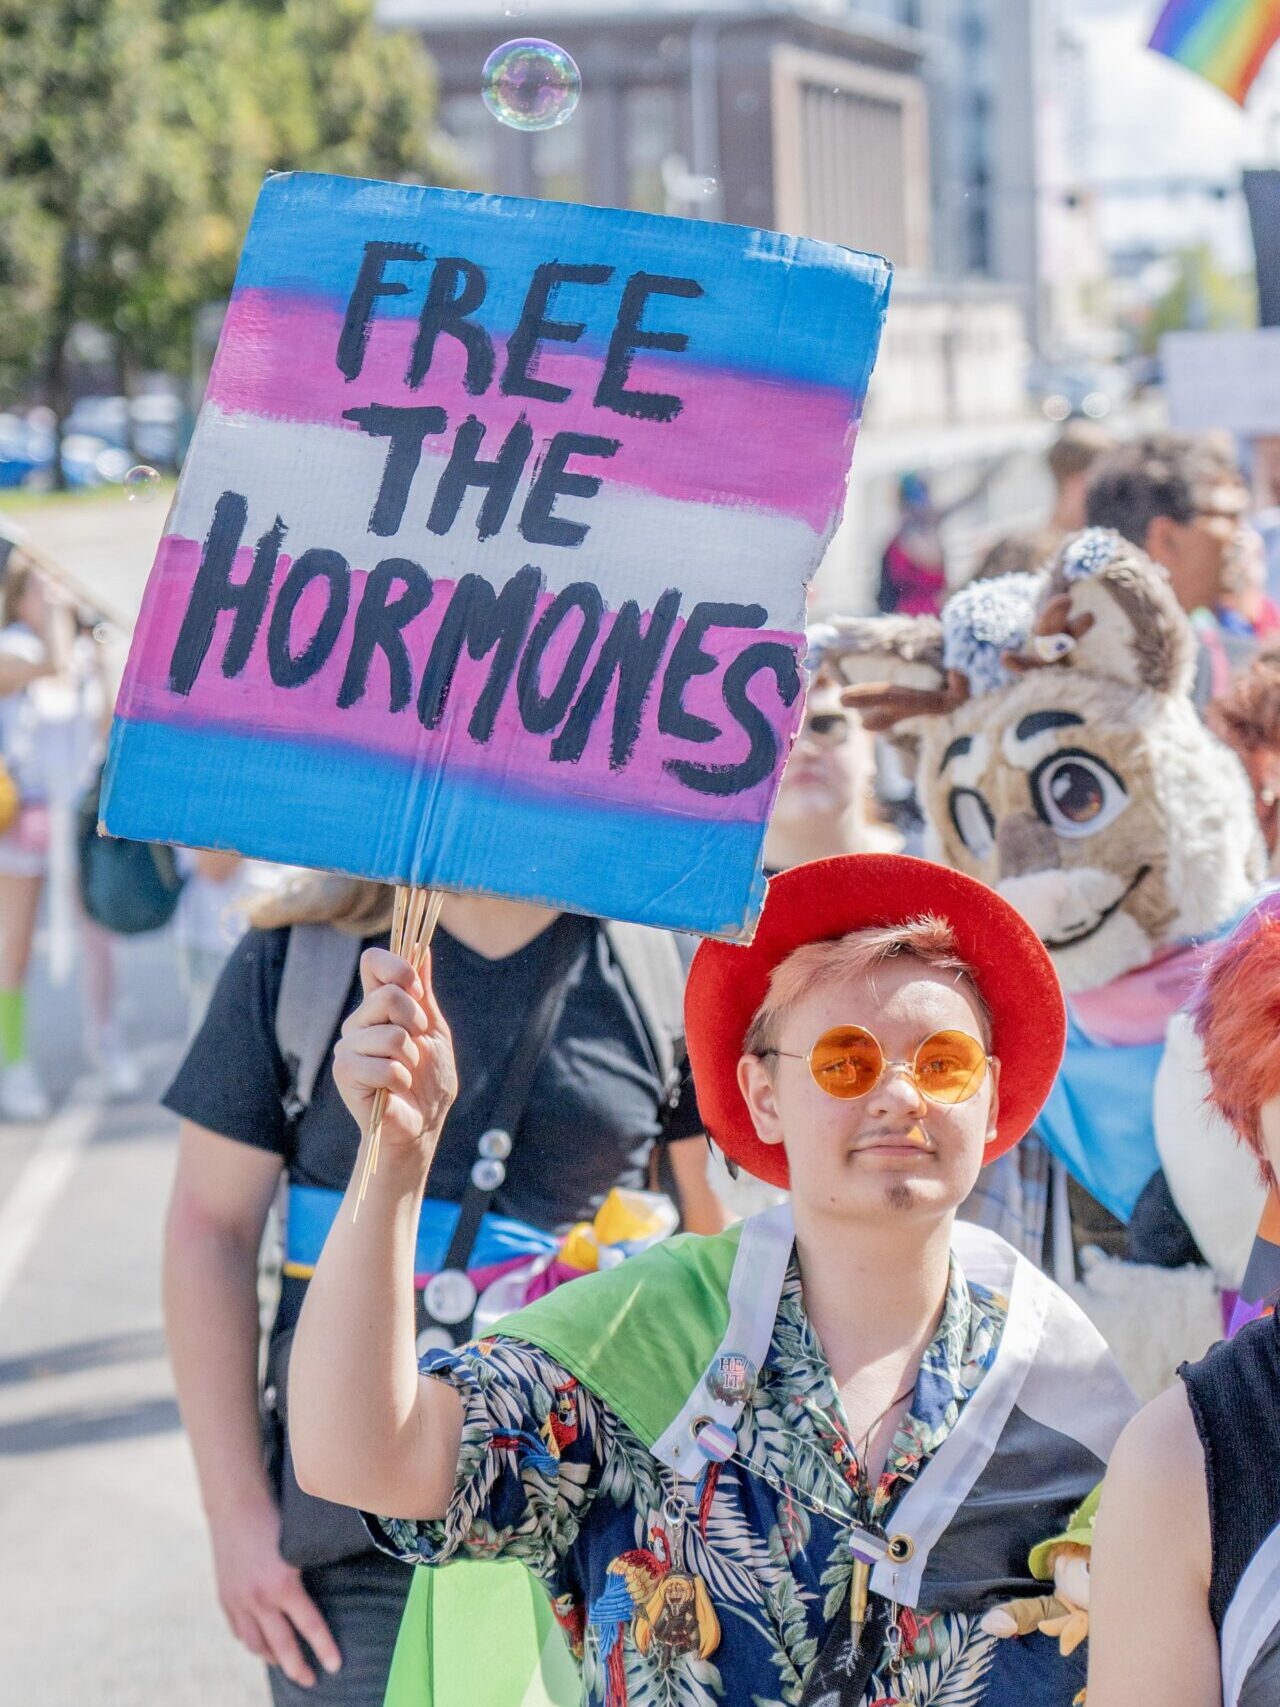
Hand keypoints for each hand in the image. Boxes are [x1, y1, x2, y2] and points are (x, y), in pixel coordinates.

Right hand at [209, 1498, 340, 1687]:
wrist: (236, 1504)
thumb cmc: (276, 1516)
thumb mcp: (298, 1545)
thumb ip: (306, 1572)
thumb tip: (323, 1593)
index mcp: (283, 1583)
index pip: (310, 1626)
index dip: (324, 1648)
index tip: (335, 1667)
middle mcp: (259, 1598)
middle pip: (282, 1645)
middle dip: (298, 1667)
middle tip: (311, 1681)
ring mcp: (239, 1601)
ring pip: (257, 1644)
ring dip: (272, 1659)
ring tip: (286, 1665)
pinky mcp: (225, 1598)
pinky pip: (240, 1632)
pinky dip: (252, 1642)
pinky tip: (261, 1645)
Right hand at [333, 946, 456, 1163]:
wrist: (422, 1125)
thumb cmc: (429, 1081)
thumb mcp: (434, 1031)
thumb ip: (424, 993)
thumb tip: (422, 947)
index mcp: (379, 1006)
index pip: (373, 962)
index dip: (397, 968)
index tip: (418, 992)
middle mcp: (359, 1021)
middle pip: (387, 996)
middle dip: (415, 1022)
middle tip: (417, 1046)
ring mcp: (348, 1045)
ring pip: (390, 1035)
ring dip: (411, 1059)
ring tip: (407, 1073)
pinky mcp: (344, 1072)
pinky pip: (383, 1065)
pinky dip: (401, 1080)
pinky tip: (396, 1090)